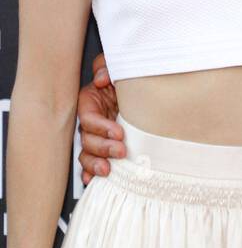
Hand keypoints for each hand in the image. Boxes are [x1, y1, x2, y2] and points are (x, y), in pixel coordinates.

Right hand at [77, 52, 124, 184]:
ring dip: (95, 163)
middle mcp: (92, 120)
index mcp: (91, 101)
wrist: (148, 91)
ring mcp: (97, 136)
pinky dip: (91, 173)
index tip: (119, 132)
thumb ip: (106, 66)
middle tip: (120, 151)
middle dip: (102, 147)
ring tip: (108, 170)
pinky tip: (93, 180)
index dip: (100, 127)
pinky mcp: (104, 147)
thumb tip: (101, 79)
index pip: (88, 117)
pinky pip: (91, 163)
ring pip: (87, 153)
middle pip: (87, 138)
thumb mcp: (121, 66)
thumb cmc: (130, 79)